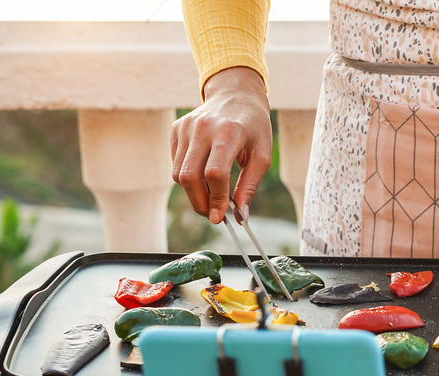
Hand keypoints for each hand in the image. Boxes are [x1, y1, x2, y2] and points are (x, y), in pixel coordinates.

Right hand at [171, 67, 272, 223]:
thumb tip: (241, 216)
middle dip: (200, 202)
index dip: (217, 199)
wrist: (236, 95)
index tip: (221, 217)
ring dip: (192, 193)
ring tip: (210, 197)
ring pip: (178, 173)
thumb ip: (250, 185)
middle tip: (212, 215)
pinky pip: (176, 163)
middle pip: (190, 176)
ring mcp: (186, 127)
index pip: (215, 173)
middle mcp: (203, 128)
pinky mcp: (176, 128)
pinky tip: (203, 174)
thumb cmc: (253, 127)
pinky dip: (188, 177)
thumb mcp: (262, 155)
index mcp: (228, 132)